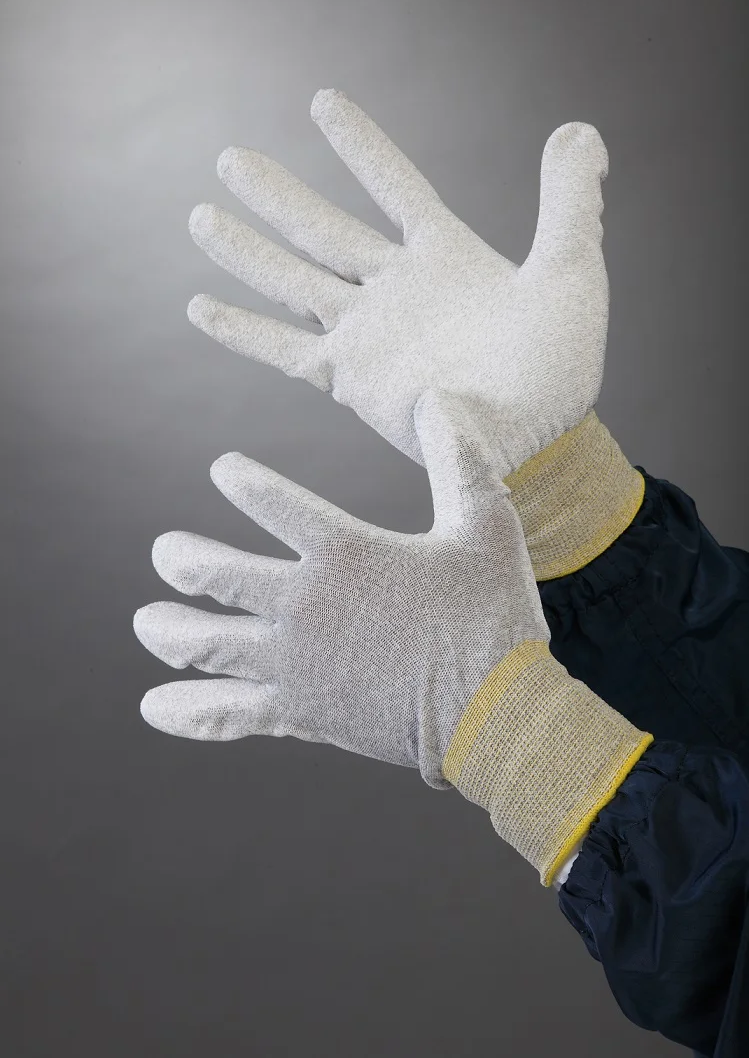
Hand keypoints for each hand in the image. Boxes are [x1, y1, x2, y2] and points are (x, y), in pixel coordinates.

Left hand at [134, 390, 650, 884]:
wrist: (494, 713)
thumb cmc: (492, 615)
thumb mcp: (486, 525)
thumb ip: (458, 457)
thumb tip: (439, 397)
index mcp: (343, 552)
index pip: (272, 502)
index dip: (241, 482)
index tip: (223, 470)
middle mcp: (304, 604)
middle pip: (218, 575)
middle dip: (184, 561)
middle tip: (164, 553)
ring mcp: (295, 662)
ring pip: (209, 643)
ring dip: (169, 630)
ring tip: (146, 622)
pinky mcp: (300, 712)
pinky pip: (230, 712)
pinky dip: (189, 710)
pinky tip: (154, 708)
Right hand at [187, 90, 608, 473]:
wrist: (536, 442)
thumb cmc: (559, 366)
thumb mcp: (571, 272)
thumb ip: (569, 203)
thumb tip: (579, 131)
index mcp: (444, 254)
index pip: (392, 185)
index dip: (360, 146)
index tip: (321, 102)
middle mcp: (396, 288)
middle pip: (323, 229)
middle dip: (277, 195)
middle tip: (230, 159)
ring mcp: (368, 333)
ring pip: (293, 280)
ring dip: (249, 252)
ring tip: (202, 216)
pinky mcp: (351, 379)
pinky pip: (285, 349)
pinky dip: (244, 330)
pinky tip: (200, 307)